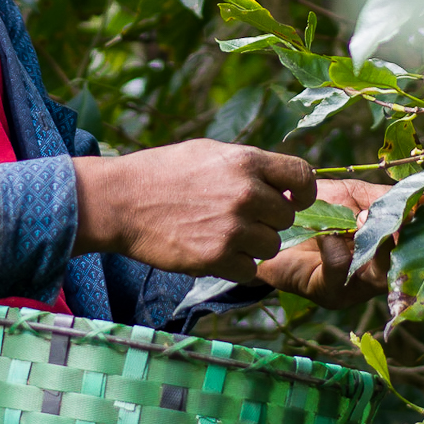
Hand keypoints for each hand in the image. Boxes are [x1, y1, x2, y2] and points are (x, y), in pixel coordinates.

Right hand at [73, 142, 315, 282]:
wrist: (120, 201)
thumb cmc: (163, 173)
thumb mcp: (209, 153)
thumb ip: (249, 167)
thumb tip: (281, 182)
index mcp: (246, 162)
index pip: (302, 176)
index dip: (303, 192)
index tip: (295, 200)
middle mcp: (245, 194)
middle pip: (287, 218)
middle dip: (269, 221)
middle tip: (241, 220)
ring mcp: (232, 227)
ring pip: (270, 247)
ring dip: (253, 246)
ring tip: (224, 235)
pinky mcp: (216, 257)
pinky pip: (248, 270)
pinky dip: (234, 266)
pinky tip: (212, 251)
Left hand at [256, 177, 392, 308]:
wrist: (268, 225)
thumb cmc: (315, 210)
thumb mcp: (354, 196)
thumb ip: (387, 197)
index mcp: (389, 249)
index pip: (418, 242)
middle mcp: (378, 274)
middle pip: (405, 263)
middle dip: (404, 235)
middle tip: (398, 212)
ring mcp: (355, 288)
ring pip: (380, 274)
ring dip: (375, 244)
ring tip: (361, 218)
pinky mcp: (328, 292)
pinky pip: (341, 269)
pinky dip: (335, 245)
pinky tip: (325, 231)